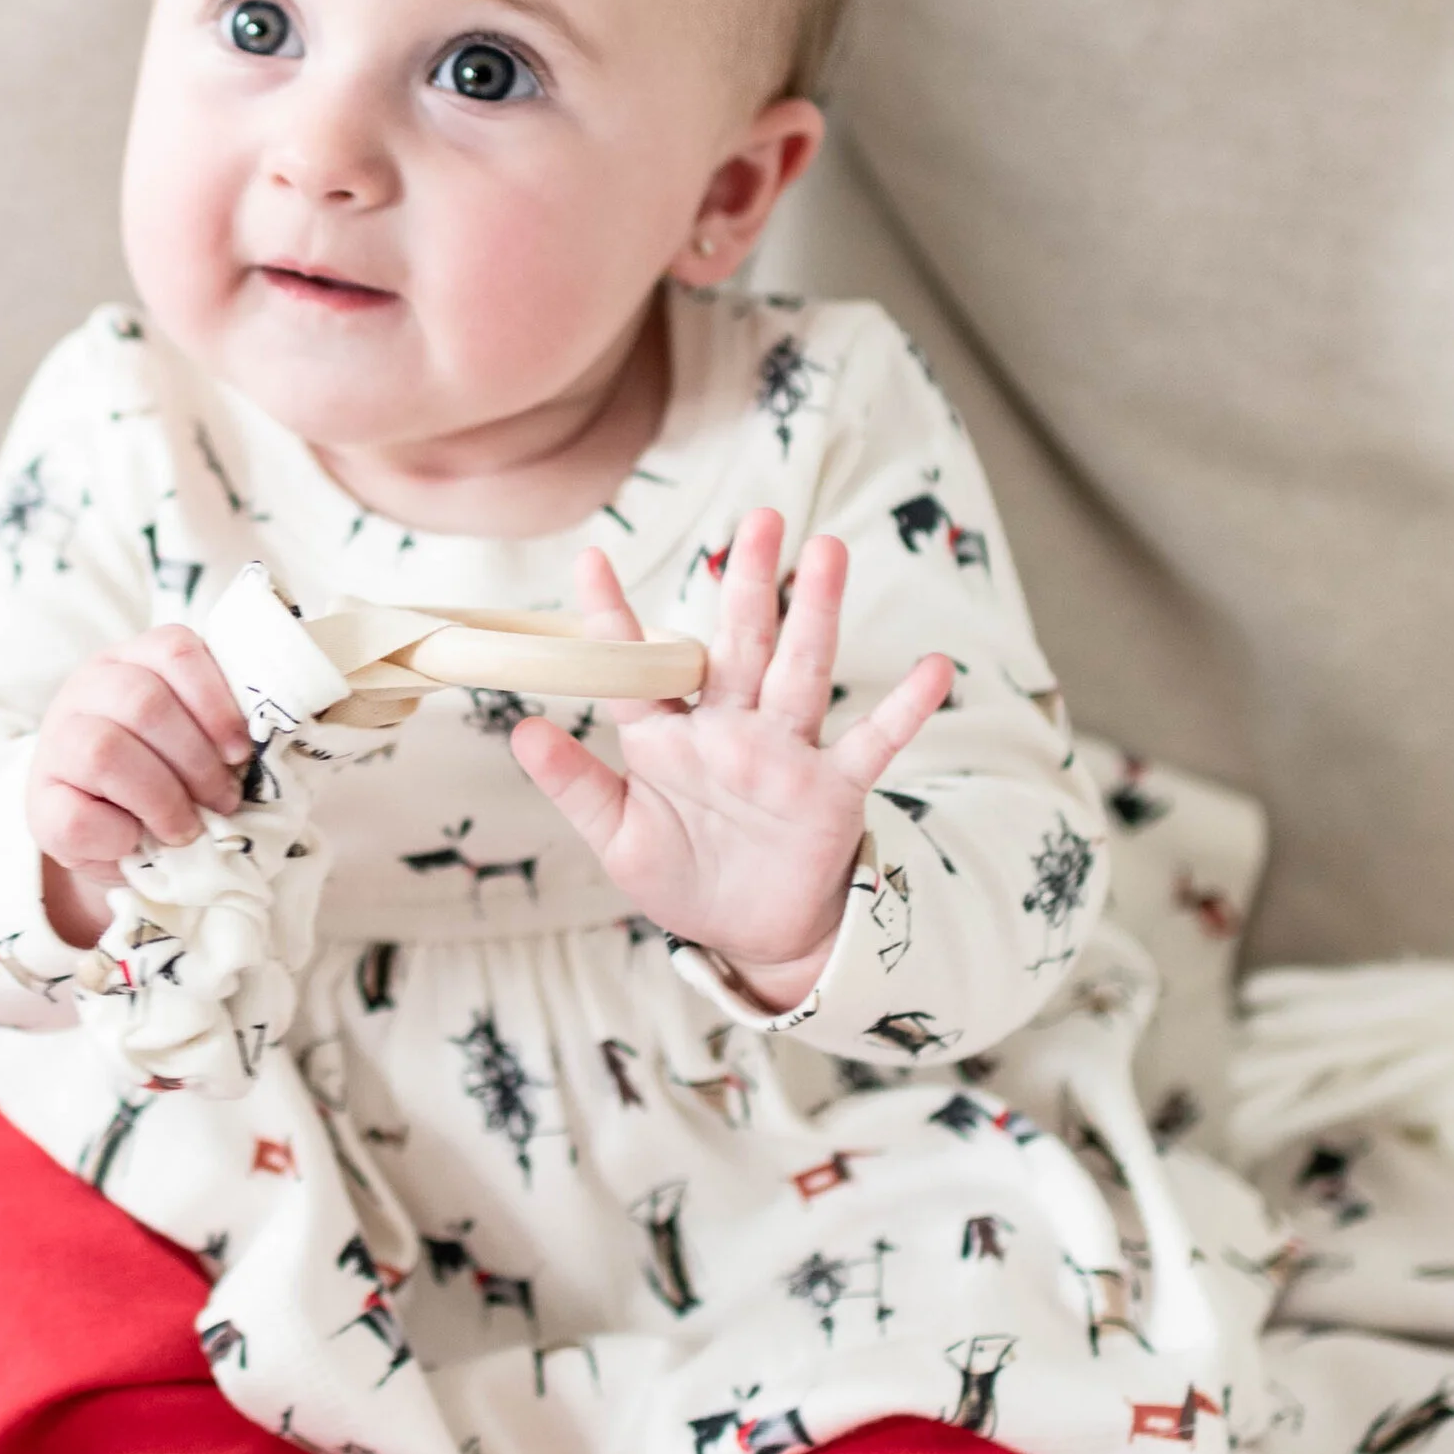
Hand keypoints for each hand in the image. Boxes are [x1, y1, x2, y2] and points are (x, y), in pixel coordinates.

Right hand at [30, 625, 253, 949]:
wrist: (104, 832)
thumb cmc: (163, 777)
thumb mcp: (192, 739)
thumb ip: (221, 729)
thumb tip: (276, 746)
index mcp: (132, 659)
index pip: (175, 648)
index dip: (215, 700)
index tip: (239, 751)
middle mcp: (88, 686)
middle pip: (144, 702)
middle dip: (196, 761)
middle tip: (223, 801)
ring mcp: (56, 741)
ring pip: (106, 752)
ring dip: (162, 799)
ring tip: (186, 828)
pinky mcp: (39, 802)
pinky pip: (80, 815)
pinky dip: (121, 837)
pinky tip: (135, 841)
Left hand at [508, 516, 951, 1010]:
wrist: (751, 935)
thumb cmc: (682, 877)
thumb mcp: (617, 837)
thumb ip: (574, 784)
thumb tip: (519, 731)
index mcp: (668, 735)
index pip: (639, 665)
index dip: (613, 616)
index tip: (590, 558)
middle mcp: (730, 728)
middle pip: (739, 641)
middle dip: (749, 581)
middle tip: (760, 518)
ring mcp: (785, 752)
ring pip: (801, 671)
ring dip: (816, 614)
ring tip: (828, 553)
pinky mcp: (831, 789)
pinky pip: (872, 743)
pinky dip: (904, 710)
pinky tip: (934, 669)